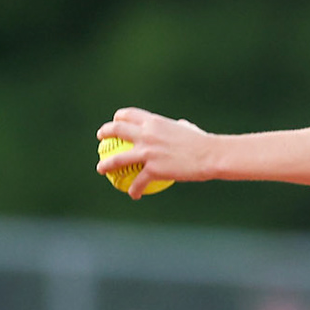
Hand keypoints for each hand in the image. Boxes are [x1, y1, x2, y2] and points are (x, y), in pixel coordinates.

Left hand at [97, 108, 215, 197]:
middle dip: (105, 132)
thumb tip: (181, 125)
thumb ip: (181, 126)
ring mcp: (148, 152)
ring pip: (117, 158)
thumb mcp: (189, 129)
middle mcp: (147, 134)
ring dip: (106, 164)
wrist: (209, 155)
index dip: (118, 117)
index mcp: (154, 122)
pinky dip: (134, 190)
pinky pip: (137, 182)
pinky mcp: (153, 169)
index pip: (129, 115)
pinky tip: (133, 195)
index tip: (115, 122)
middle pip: (117, 130)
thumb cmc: (203, 142)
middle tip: (100, 138)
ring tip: (101, 168)